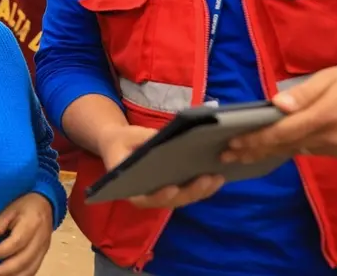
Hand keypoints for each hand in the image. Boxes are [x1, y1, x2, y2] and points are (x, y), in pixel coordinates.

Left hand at [0, 193, 52, 275]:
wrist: (46, 205)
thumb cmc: (25, 206)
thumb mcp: (9, 210)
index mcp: (32, 223)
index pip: (17, 242)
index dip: (1, 251)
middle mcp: (40, 239)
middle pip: (24, 259)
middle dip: (5, 270)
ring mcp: (44, 249)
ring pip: (30, 269)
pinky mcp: (44, 255)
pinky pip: (33, 270)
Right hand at [97, 125, 223, 208]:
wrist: (120, 144)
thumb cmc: (122, 140)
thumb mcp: (129, 136)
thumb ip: (146, 138)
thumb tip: (168, 138)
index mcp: (131, 187)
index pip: (145, 198)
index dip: (159, 196)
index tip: (173, 189)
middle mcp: (147, 195)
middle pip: (170, 201)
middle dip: (190, 192)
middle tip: (206, 179)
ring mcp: (161, 193)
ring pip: (183, 198)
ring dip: (201, 191)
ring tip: (217, 178)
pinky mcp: (172, 188)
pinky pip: (188, 191)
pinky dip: (202, 187)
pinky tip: (216, 177)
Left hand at [223, 63, 336, 163]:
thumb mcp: (331, 77)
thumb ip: (302, 94)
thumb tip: (276, 106)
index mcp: (326, 116)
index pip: (282, 133)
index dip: (256, 139)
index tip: (233, 143)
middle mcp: (332, 138)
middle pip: (285, 146)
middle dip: (254, 151)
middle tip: (227, 155)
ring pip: (298, 149)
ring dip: (271, 151)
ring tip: (244, 152)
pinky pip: (312, 150)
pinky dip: (292, 147)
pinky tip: (276, 146)